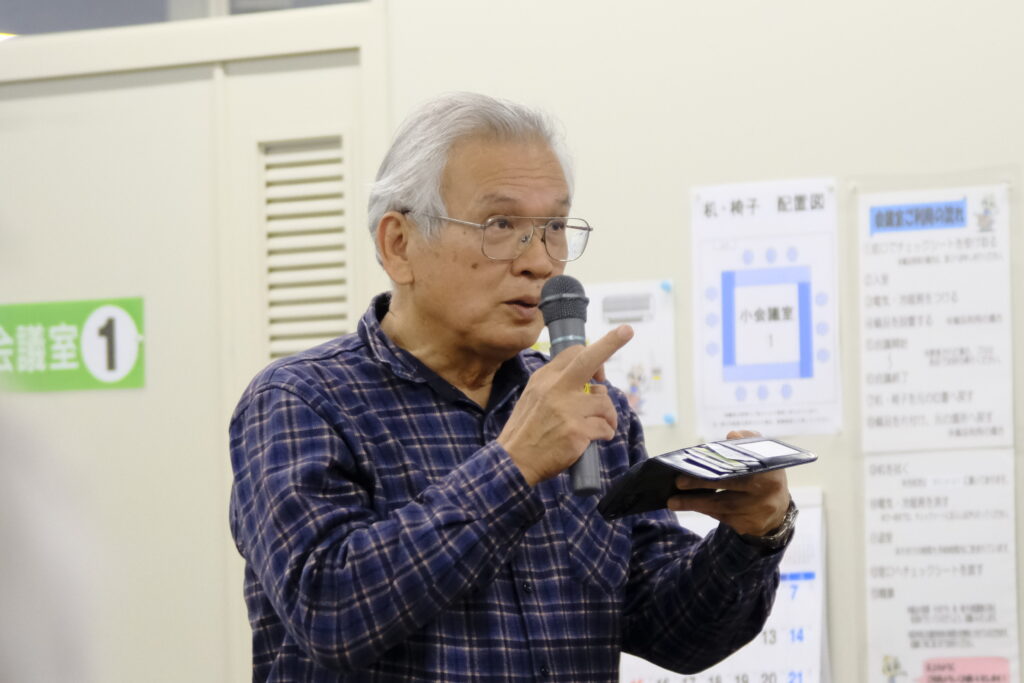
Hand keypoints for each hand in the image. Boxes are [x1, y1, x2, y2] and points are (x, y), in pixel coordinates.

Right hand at [499, 325, 633, 485]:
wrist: (513, 461)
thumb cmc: (526, 432)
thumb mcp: (533, 399)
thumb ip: (557, 387)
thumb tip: (593, 386)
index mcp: (544, 378)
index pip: (572, 353)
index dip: (592, 356)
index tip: (599, 370)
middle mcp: (555, 388)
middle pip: (589, 359)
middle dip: (611, 342)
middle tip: (627, 331)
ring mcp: (567, 409)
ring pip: (604, 401)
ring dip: (608, 415)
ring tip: (602, 425)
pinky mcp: (577, 430)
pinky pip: (604, 427)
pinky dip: (605, 433)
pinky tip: (597, 438)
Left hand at [666, 430, 791, 536]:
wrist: (777, 510)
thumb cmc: (762, 476)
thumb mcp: (762, 455)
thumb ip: (747, 442)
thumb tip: (732, 436)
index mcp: (770, 472)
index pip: (742, 467)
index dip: (720, 464)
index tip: (698, 460)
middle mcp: (766, 494)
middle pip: (729, 487)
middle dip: (701, 485)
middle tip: (678, 482)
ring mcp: (757, 512)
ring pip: (722, 506)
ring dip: (695, 503)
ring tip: (673, 501)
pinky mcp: (748, 525)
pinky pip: (721, 517)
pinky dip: (704, 509)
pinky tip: (687, 504)